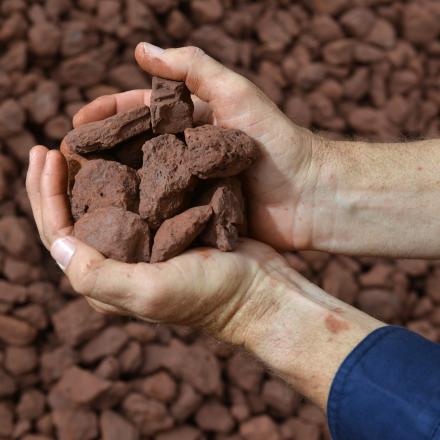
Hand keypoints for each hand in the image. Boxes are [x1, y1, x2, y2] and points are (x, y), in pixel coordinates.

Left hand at [26, 146, 381, 411]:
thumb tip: (56, 244)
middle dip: (55, 184)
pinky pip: (132, 200)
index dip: (45, 196)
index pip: (57, 235)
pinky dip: (120, 177)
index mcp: (106, 280)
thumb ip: (98, 275)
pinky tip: (118, 154)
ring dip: (84, 177)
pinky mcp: (166, 232)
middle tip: (47, 147)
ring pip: (101, 208)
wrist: (258, 290)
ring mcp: (142, 246)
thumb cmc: (209, 294)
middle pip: (72, 219)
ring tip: (75, 146)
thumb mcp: (150, 291)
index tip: (45, 154)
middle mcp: (118, 263)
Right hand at [73, 43, 322, 250]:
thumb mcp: (237, 93)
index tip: (76, 123)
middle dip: (102, 150)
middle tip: (68, 160)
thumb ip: (193, 68)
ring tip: (79, 191)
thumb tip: (140, 49)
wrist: (309, 197)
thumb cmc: (276, 142)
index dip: (108, 113)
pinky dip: (139, 215)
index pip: (140, 112)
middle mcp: (187, 152)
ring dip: (114, 184)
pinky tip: (114, 220)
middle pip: (135, 147)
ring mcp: (191, 185)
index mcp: (193, 121)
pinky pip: (162, 213)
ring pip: (144, 182)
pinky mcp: (197, 215)